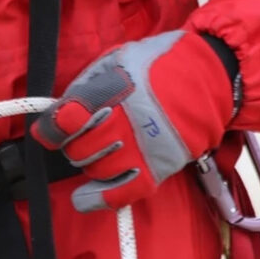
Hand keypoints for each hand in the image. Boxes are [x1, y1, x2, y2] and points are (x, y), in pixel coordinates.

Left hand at [32, 30, 235, 211]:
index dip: (51, 128)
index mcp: (115, 89)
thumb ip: (86, 85)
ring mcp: (144, 148)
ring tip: (103, 149)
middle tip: (84, 134)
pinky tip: (86, 197)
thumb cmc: (158, 65)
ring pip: (97, 170)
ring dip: (91, 163)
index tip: (49, 130)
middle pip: (79, 149)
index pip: (69, 118)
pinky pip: (123, 194)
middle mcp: (128, 122)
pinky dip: (101, 198)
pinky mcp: (159, 168)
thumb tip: (59, 113)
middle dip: (73, 144)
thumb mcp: (117, 59)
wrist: (210, 76)